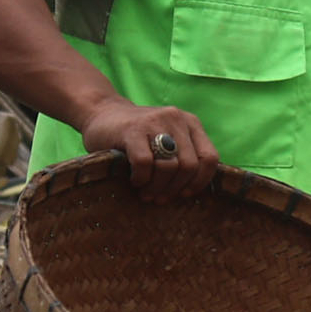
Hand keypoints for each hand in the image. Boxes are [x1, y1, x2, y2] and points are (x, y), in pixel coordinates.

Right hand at [79, 98, 217, 201]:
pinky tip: (135, 180)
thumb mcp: (167, 139)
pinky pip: (145, 164)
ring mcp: (155, 122)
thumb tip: (190, 193)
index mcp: (190, 123)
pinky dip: (141, 179)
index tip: (184, 194)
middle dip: (174, 188)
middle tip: (159, 198)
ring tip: (146, 193)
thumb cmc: (136, 136)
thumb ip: (182, 156)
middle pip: (189, 166)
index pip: (209, 158)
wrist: (101, 113)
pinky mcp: (133, 130)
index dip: (199, 181)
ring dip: (157, 187)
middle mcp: (176, 119)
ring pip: (169, 167)